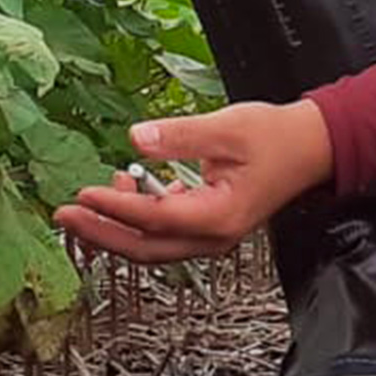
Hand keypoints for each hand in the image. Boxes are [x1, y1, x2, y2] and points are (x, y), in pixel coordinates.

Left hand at [53, 99, 333, 262]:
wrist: (311, 148)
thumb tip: (136, 139)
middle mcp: (213, 236)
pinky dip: (138, 219)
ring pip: (152, 246)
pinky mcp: (209, 225)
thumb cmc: (275, 137)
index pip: (154, 218)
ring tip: (86, 202)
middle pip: (146, 248)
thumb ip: (179, 136)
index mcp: (219, 216)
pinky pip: (164, 233)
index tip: (82, 196)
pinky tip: (125, 188)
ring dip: (116, 229)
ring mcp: (211, 236)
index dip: (115, 209)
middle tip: (63, 216)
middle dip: (101, 233)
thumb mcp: (226, 128)